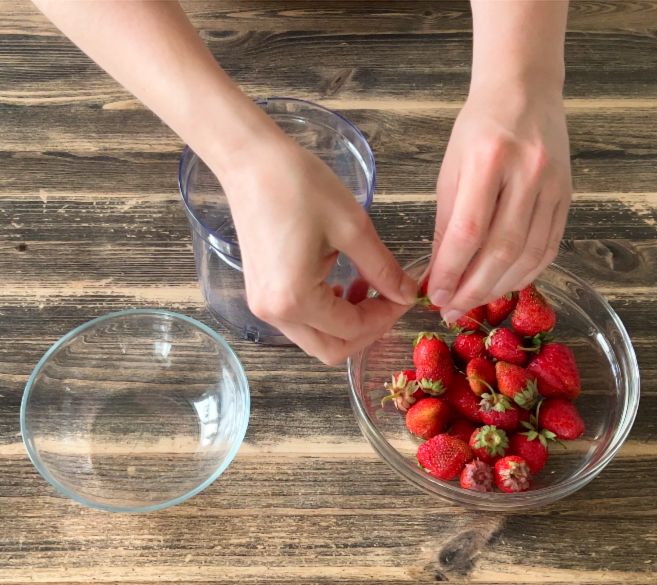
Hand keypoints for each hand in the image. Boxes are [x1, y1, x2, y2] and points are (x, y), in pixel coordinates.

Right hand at [220, 137, 417, 364]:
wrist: (250, 161)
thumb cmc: (296, 185)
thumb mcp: (352, 226)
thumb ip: (382, 268)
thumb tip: (406, 293)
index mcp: (295, 298)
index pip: (353, 330)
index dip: (386, 316)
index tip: (406, 294)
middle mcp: (274, 312)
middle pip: (331, 350)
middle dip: (367, 329)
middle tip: (390, 299)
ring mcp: (263, 305)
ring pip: (316, 339)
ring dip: (347, 324)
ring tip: (366, 286)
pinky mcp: (261, 293)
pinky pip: (300, 322)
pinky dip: (327, 314)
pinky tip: (341, 284)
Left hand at [427, 84, 571, 323]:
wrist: (525, 91)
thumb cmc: (479, 128)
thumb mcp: (451, 169)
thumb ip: (447, 222)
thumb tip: (438, 273)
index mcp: (489, 160)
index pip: (468, 231)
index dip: (451, 271)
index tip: (433, 295)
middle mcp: (527, 173)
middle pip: (502, 250)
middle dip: (473, 289)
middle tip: (451, 310)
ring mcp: (553, 185)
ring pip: (529, 255)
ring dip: (499, 288)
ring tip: (473, 303)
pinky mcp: (567, 196)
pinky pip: (548, 248)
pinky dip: (525, 274)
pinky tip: (504, 285)